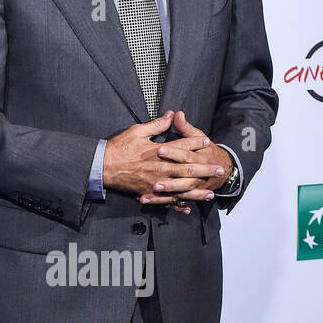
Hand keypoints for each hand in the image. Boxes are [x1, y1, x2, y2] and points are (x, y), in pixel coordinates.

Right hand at [103, 109, 226, 214]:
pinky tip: (188, 207)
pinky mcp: (149, 194)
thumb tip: (171, 115)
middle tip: (220, 170)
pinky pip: (166, 201)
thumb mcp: (137, 131)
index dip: (197, 144)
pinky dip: (178, 205)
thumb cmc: (119, 148)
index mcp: (159, 152)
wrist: (103, 167)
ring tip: (210, 193)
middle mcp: (161, 169)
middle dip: (205, 169)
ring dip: (197, 191)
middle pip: (188, 168)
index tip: (208, 143)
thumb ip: (156, 124)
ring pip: (181, 189)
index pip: (183, 146)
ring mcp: (156, 183)